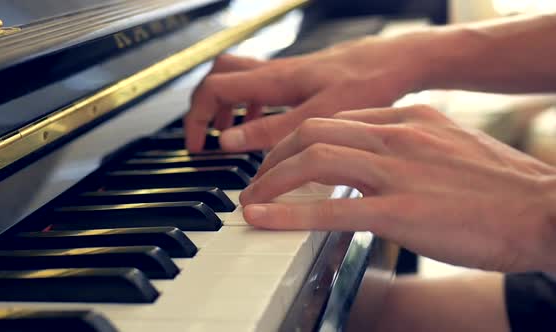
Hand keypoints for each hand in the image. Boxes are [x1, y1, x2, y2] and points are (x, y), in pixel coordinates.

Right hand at [184, 33, 428, 151]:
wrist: (397, 62)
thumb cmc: (367, 83)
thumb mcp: (318, 116)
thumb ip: (272, 130)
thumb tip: (229, 141)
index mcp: (273, 79)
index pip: (213, 89)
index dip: (197, 118)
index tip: (197, 148)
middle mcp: (274, 72)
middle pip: (218, 78)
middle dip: (204, 107)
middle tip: (206, 138)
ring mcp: (286, 74)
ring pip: (238, 81)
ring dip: (227, 108)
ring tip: (231, 137)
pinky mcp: (300, 79)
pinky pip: (261, 87)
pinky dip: (252, 107)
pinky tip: (266, 126)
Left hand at [239, 104, 555, 273]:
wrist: (546, 210)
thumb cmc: (501, 188)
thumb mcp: (449, 149)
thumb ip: (409, 150)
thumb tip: (374, 166)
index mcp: (410, 120)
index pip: (336, 119)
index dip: (299, 139)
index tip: (284, 158)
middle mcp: (399, 136)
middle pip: (314, 131)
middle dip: (275, 155)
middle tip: (257, 177)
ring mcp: (398, 172)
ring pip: (314, 161)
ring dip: (272, 180)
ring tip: (251, 199)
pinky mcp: (402, 211)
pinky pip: (330, 208)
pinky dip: (288, 212)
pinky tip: (261, 217)